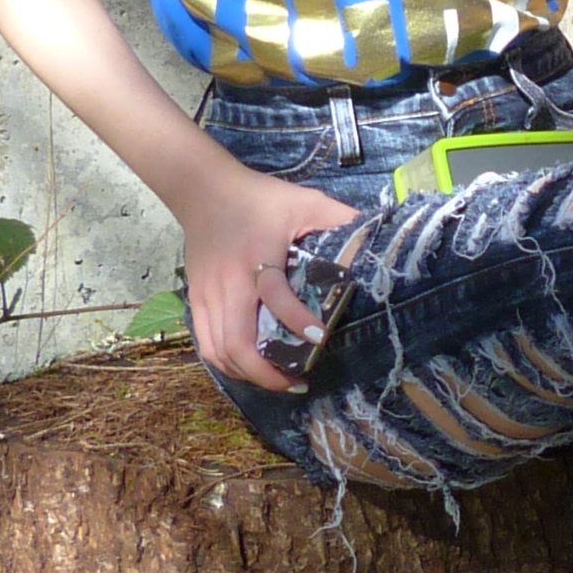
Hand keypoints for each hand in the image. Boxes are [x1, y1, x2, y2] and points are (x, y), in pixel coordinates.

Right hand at [182, 158, 361, 390]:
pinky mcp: (196, 301)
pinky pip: (207, 345)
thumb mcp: (304, 200)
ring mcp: (207, 295)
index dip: (296, 320)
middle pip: (237, 342)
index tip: (320, 338)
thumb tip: (376, 234)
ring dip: (248, 374)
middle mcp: (229, 283)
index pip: (275, 296)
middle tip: (297, 382)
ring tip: (277, 380)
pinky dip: (227, 364)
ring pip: (219, 351)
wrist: (203, 190)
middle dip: (267, 373)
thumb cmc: (259, 198)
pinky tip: (249, 368)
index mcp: (258, 257)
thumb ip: (338, 218)